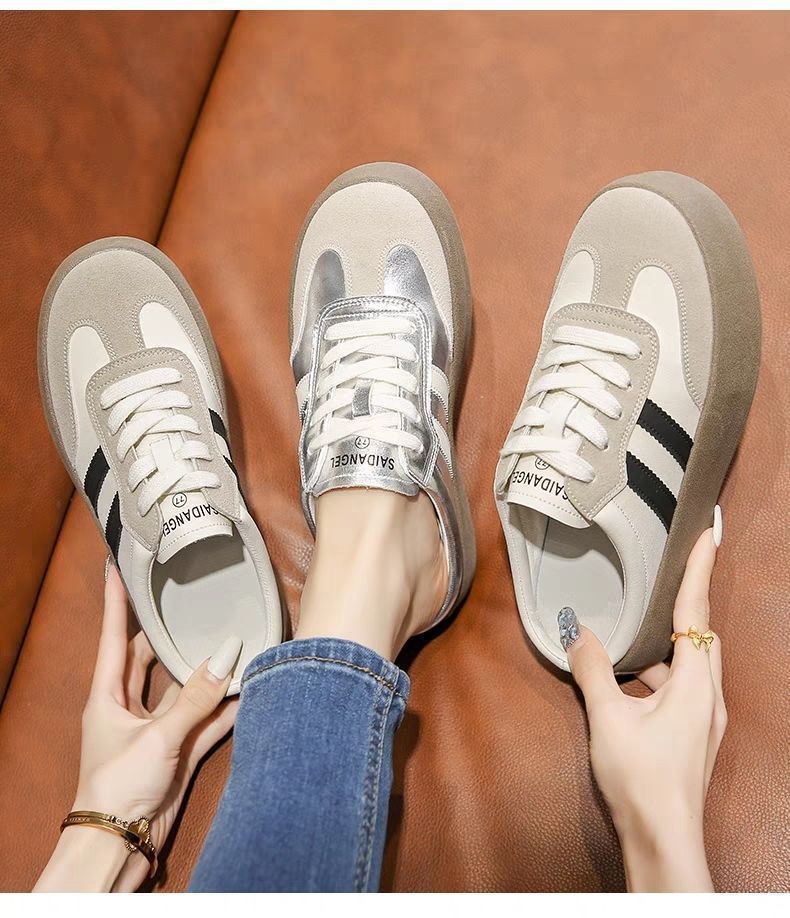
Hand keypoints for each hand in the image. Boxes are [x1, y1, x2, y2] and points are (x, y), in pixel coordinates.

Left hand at [35, 564, 239, 890]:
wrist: (119, 843)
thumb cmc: (117, 786)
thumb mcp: (156, 735)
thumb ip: (195, 696)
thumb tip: (227, 654)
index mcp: (107, 695)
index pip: (112, 635)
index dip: (115, 601)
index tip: (118, 567)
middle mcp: (130, 706)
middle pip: (150, 657)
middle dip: (170, 632)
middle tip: (189, 599)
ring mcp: (156, 728)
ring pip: (185, 688)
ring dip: (207, 672)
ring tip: (232, 641)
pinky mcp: (178, 750)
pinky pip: (206, 720)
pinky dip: (226, 708)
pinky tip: (248, 691)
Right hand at [565, 526, 725, 891]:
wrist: (663, 839)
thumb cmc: (642, 780)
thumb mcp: (608, 718)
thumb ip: (592, 670)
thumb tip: (578, 633)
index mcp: (694, 685)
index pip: (698, 613)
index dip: (701, 571)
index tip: (708, 536)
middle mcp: (708, 697)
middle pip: (702, 636)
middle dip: (685, 606)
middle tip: (672, 577)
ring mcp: (704, 719)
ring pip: (692, 664)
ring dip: (664, 648)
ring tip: (631, 642)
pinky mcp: (694, 735)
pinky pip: (682, 688)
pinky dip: (659, 676)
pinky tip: (629, 686)